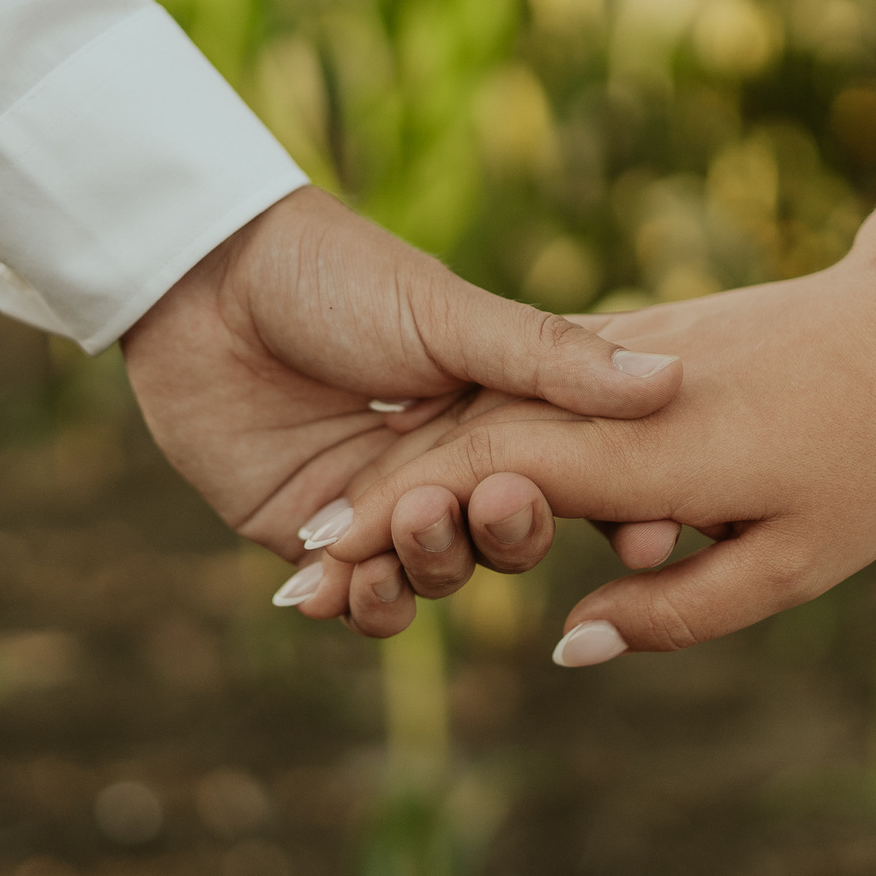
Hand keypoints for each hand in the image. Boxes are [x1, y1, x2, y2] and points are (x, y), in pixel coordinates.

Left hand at [118, 188, 683, 595]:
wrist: (204, 278)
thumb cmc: (335, 274)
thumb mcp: (451, 315)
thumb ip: (551, 361)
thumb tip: (672, 379)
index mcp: (498, 410)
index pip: (574, 481)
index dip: (609, 515)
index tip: (641, 538)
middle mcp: (448, 465)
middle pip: (507, 540)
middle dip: (505, 533)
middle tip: (486, 498)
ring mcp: (378, 505)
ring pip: (436, 578)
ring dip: (429, 565)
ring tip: (404, 523)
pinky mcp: (308, 536)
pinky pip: (356, 597)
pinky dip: (361, 602)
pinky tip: (345, 583)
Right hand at [308, 257, 875, 657]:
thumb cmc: (866, 454)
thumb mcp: (790, 564)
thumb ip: (676, 611)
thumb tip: (568, 647)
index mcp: (636, 454)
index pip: (477, 485)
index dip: (385, 531)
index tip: (310, 580)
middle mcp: (603, 401)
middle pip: (455, 451)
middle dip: (366, 515)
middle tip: (289, 581)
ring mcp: (611, 367)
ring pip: (485, 416)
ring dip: (400, 476)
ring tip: (331, 535)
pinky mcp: (627, 347)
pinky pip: (527, 394)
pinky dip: (463, 438)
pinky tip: (423, 477)